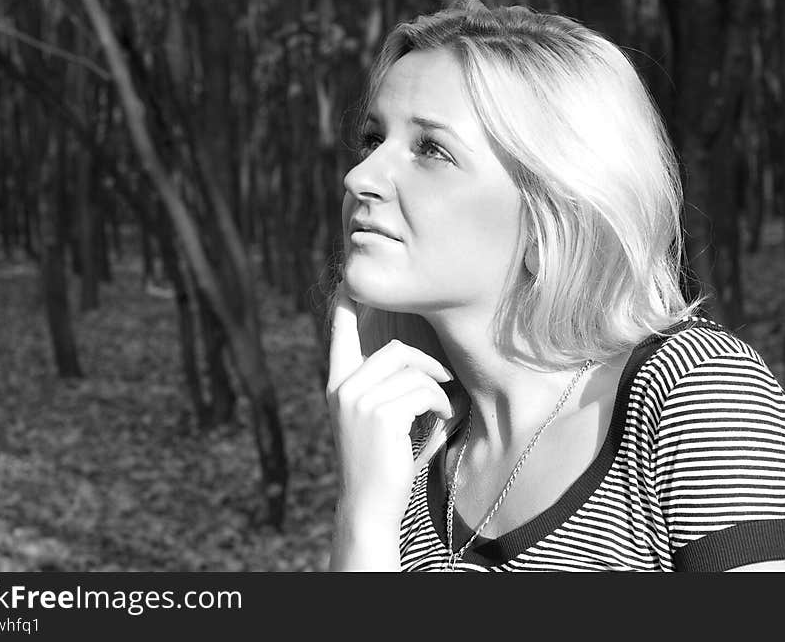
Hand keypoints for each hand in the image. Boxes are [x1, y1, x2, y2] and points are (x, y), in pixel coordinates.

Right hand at [326, 280, 459, 528]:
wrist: (369, 505)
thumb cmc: (382, 462)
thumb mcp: (377, 418)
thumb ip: (386, 386)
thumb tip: (415, 356)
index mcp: (338, 384)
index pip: (340, 331)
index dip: (347, 302)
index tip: (351, 279)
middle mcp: (342, 387)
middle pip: (396, 349)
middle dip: (429, 365)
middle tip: (446, 382)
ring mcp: (357, 399)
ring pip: (412, 370)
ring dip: (437, 390)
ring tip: (443, 410)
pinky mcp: (378, 414)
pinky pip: (423, 390)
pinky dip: (441, 404)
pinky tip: (442, 420)